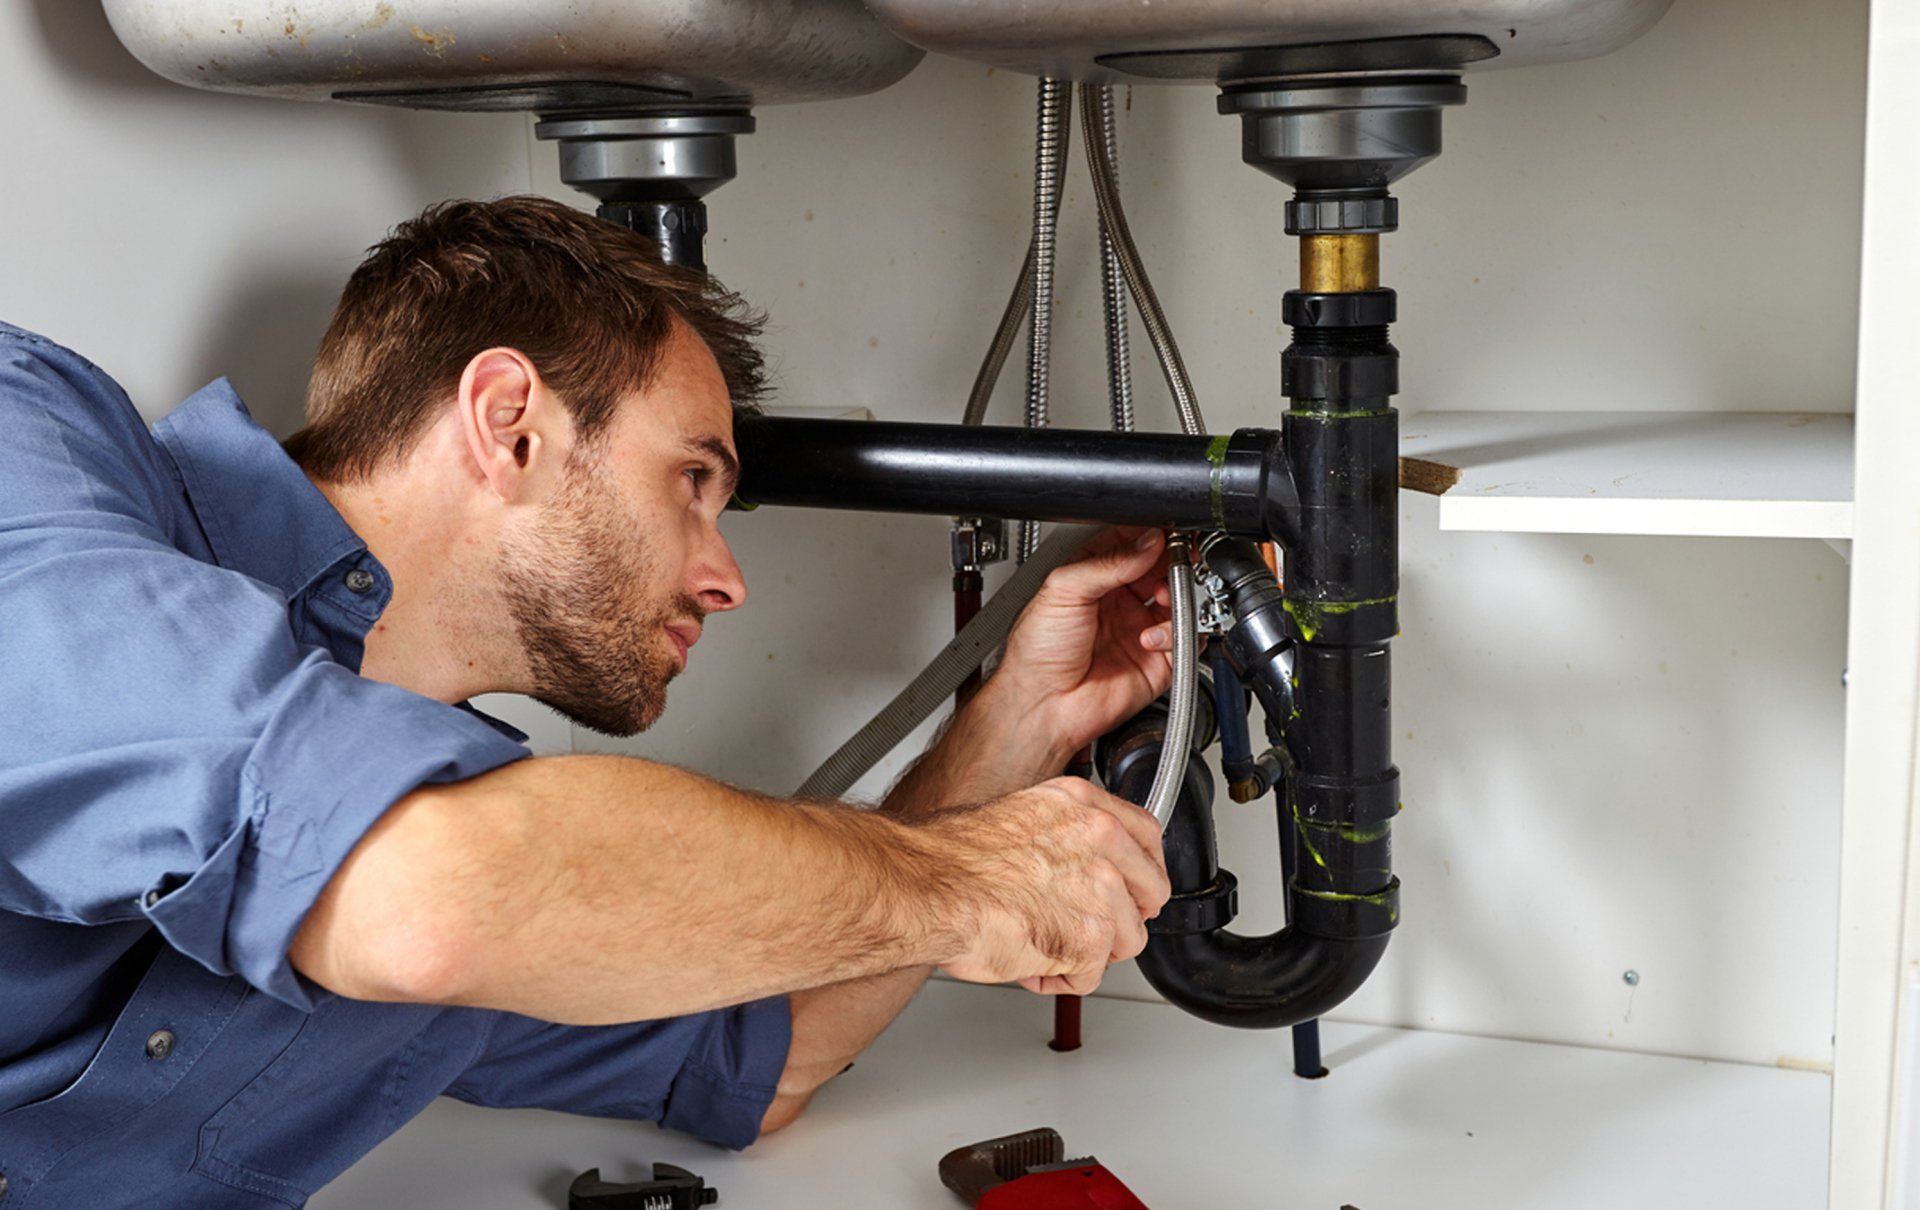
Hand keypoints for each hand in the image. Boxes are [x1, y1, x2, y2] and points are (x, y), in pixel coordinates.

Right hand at [928, 777, 1170, 995]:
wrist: (926, 889)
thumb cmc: (952, 861)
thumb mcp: (1023, 816)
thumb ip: (1066, 835)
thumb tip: (1083, 861)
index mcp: (1084, 805)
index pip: (1149, 838)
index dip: (1141, 873)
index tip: (1132, 889)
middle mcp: (1101, 840)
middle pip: (1150, 893)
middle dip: (1120, 918)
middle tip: (1083, 925)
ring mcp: (1100, 889)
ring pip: (1126, 941)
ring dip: (1087, 953)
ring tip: (1042, 941)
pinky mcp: (1088, 938)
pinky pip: (1090, 977)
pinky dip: (1058, 980)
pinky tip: (1028, 959)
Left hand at [991, 527, 1177, 760]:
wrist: (1042, 705)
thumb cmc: (1037, 653)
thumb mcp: (1063, 589)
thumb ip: (1108, 562)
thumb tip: (1148, 542)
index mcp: (1095, 577)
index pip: (1131, 543)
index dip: (1150, 533)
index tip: (1165, 529)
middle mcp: (1120, 600)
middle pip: (1163, 568)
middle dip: (1174, 561)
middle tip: (1178, 558)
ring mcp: (1139, 628)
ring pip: (1180, 599)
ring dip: (1177, 594)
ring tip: (1162, 597)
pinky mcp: (1157, 660)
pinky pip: (1185, 638)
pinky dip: (1175, 632)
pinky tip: (1149, 637)